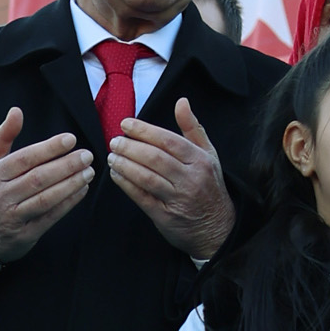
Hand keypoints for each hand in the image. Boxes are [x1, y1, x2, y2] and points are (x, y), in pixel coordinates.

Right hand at [0, 106, 94, 265]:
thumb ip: (3, 136)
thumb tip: (16, 111)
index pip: (24, 159)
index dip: (48, 149)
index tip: (70, 139)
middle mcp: (0, 197)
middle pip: (37, 179)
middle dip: (65, 166)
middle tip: (86, 155)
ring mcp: (12, 218)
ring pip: (45, 199)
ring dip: (70, 185)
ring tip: (88, 172)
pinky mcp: (25, 235)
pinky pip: (50, 217)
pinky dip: (68, 204)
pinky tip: (81, 191)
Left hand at [106, 98, 233, 259]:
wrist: (217, 227)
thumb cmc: (209, 186)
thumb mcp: (208, 154)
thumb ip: (192, 128)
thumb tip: (181, 102)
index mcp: (200, 160)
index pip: (169, 141)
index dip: (145, 131)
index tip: (126, 124)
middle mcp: (190, 178)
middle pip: (155, 158)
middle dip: (131, 147)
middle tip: (114, 141)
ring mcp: (178, 199)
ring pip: (147, 178)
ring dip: (125, 166)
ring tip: (112, 156)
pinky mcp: (165, 216)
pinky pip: (142, 198)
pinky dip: (126, 185)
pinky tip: (116, 175)